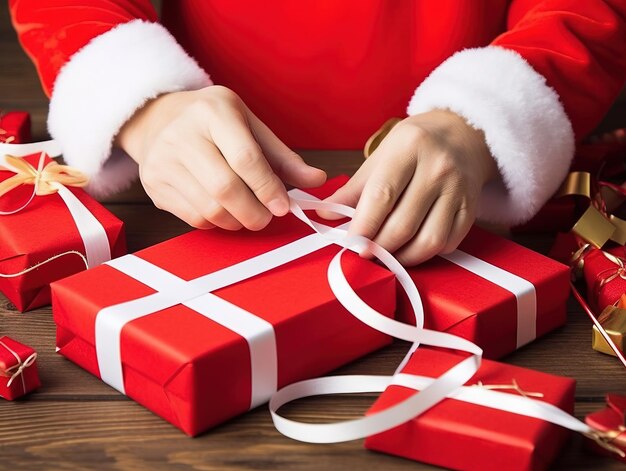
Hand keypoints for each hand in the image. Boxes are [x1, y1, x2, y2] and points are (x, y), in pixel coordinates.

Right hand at [115, 85, 325, 229]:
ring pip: (209, 209)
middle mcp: (182, 134)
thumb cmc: (213, 122)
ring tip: (248, 215)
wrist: (157, 119)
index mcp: (213, 113)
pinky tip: (224, 211)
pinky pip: (194, 218)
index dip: (267, 188)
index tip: (283, 206)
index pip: (245, 158)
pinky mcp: (154, 186)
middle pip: (225, 188)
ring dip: (237, 221)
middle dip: (254, 212)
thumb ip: (282, 156)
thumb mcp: (249, 126)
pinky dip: (217, 223)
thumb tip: (317, 179)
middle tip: (266, 218)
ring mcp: (163, 161)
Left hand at [322, 110, 497, 265]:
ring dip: (403, 257)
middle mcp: (437, 167)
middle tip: (364, 253)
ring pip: (428, 241)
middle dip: (379, 247)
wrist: (464, 133)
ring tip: (386, 256)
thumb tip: (325, 213)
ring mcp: (458, 189)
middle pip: (403, 225)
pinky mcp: (471, 208)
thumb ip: (354, 187)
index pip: (382, 196)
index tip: (350, 243)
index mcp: (409, 147)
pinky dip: (426, 253)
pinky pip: (447, 243)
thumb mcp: (381, 155)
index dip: (363, 226)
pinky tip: (412, 247)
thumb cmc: (416, 145)